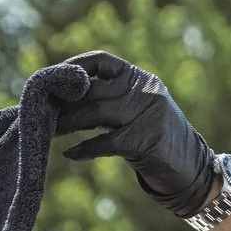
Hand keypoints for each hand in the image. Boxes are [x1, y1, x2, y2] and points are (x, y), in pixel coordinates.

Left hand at [41, 50, 216, 217]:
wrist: (191, 168)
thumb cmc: (154, 140)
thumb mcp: (136, 111)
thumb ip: (108, 101)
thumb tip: (59, 100)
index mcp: (141, 78)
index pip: (102, 61)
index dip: (74, 68)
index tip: (51, 81)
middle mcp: (145, 90)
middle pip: (93, 92)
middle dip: (63, 104)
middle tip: (38, 113)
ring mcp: (149, 113)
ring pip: (96, 114)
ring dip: (67, 124)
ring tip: (47, 132)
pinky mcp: (148, 139)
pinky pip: (106, 142)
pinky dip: (85, 149)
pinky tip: (70, 154)